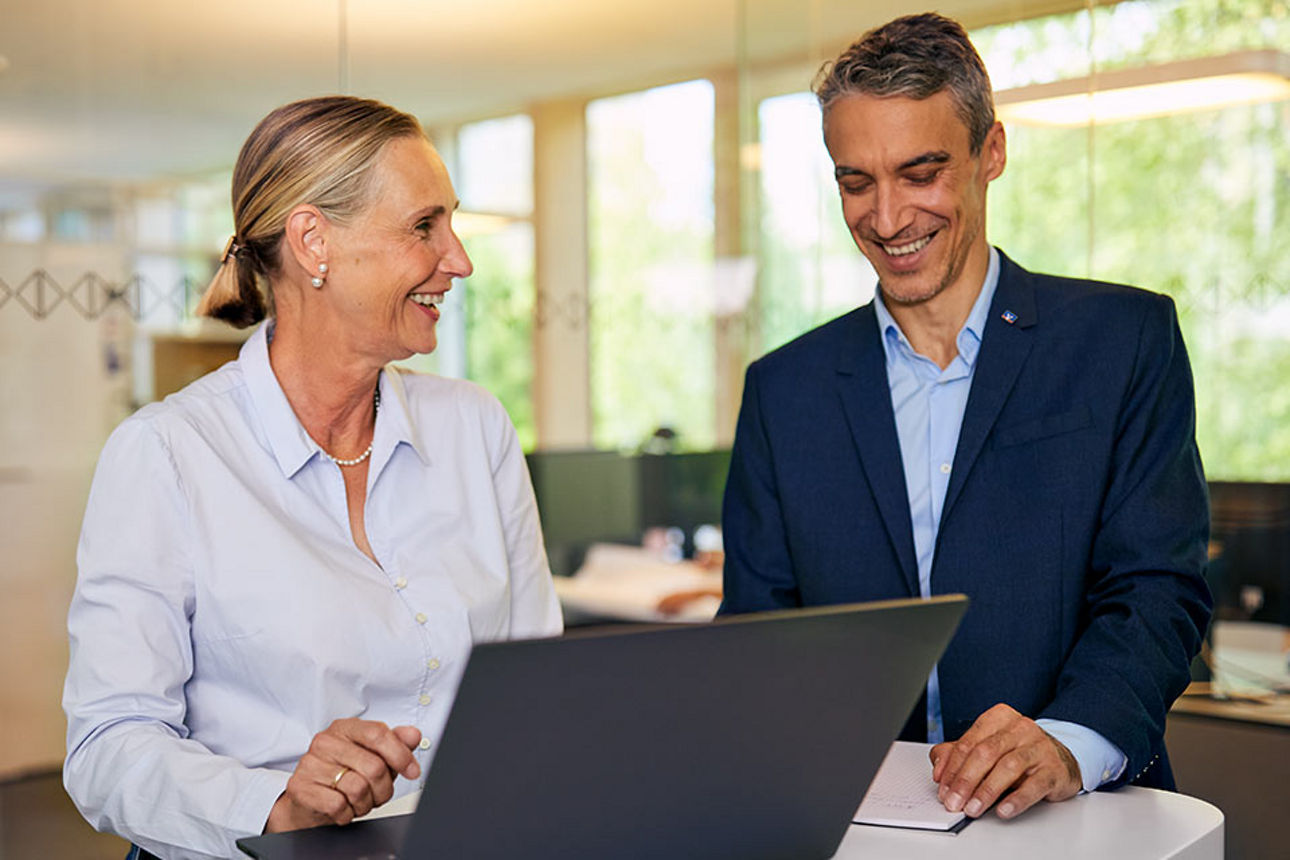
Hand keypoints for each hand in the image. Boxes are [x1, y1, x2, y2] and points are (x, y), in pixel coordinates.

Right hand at [265, 719, 421, 831]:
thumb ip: (394, 743)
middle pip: (373, 766)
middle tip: (377, 794)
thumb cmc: (340, 775)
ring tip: (358, 801)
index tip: (412, 771)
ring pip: (358, 788)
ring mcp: (310, 764)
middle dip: (383, 789)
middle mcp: (326, 742)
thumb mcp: (371, 756)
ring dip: (365, 803)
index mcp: (345, 728)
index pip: (378, 734)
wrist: (306, 800)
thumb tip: (413, 735)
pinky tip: (343, 808)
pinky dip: (347, 813)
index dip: (400, 755)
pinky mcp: (301, 787)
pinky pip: (338, 805)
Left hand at [929, 703, 1080, 819]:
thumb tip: (938, 770)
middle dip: (965, 780)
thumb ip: (957, 755)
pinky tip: (1003, 810)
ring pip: (1008, 767)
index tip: (942, 787)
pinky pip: (1035, 784)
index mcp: (999, 718)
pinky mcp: (1055, 769)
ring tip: (973, 809)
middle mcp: (1020, 728)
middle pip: (986, 753)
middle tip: (954, 802)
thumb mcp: (987, 749)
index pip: (969, 742)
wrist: (1062, 759)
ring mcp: (1039, 746)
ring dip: (987, 791)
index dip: (952, 767)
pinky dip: (1017, 799)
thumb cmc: (1018, 753)